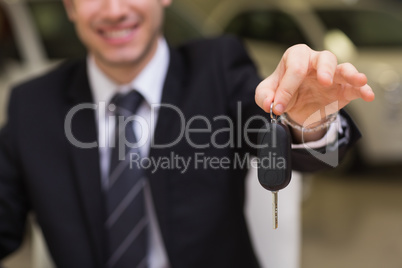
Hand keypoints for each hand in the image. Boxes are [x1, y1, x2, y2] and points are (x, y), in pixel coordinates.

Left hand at [255, 44, 374, 127]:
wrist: (296, 107)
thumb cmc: (282, 92)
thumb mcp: (266, 94)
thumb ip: (263, 96)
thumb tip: (271, 104)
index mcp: (295, 58)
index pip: (294, 69)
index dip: (285, 89)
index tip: (278, 108)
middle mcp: (316, 62)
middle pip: (324, 58)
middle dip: (324, 70)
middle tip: (324, 81)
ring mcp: (332, 75)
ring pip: (344, 68)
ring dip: (351, 74)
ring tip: (357, 79)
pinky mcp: (343, 89)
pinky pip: (355, 87)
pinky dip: (363, 90)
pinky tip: (368, 95)